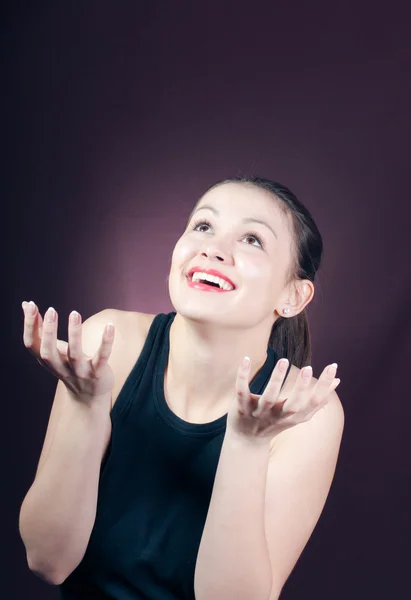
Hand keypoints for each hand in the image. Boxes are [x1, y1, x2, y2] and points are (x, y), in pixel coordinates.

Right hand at [22, 301, 115, 403]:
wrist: (89, 397)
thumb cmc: (68, 365)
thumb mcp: (53, 349)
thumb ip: (40, 328)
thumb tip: (25, 304)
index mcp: (47, 360)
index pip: (31, 345)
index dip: (28, 326)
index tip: (30, 305)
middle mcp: (61, 368)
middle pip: (49, 352)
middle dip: (48, 332)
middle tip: (51, 310)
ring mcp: (80, 372)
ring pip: (75, 355)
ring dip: (74, 334)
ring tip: (74, 313)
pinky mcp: (98, 373)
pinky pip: (102, 357)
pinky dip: (106, 342)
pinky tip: (110, 325)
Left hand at [226, 356, 340, 441]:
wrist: (245, 441)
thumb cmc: (275, 422)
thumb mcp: (297, 414)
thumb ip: (317, 400)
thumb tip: (338, 381)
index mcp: (294, 416)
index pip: (313, 403)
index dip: (324, 387)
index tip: (333, 367)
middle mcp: (278, 416)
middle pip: (293, 405)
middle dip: (302, 389)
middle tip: (308, 368)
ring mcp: (259, 413)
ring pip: (268, 398)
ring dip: (276, 379)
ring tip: (284, 360)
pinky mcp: (241, 407)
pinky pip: (242, 391)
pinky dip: (243, 376)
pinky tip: (246, 359)